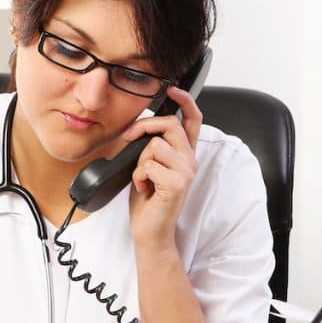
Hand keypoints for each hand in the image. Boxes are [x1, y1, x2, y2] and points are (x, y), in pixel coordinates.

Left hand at [124, 85, 201, 251]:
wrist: (150, 232)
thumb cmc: (148, 201)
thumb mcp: (148, 167)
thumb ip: (152, 147)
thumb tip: (140, 129)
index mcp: (184, 155)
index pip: (193, 121)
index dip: (186, 102)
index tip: (174, 90)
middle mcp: (190, 161)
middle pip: (169, 125)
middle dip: (143, 127)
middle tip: (128, 139)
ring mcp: (186, 172)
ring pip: (154, 146)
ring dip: (139, 161)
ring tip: (143, 178)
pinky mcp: (178, 184)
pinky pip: (149, 164)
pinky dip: (139, 176)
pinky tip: (144, 188)